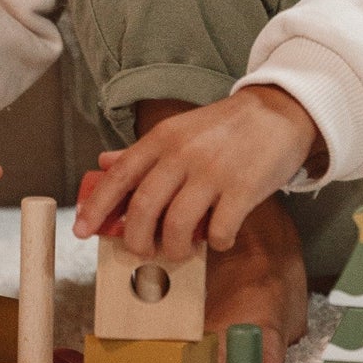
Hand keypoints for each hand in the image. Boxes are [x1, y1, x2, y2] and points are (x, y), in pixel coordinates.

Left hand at [73, 87, 319, 261]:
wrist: (280, 111)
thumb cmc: (225, 127)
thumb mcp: (180, 130)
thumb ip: (143, 151)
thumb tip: (103, 163)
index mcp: (163, 138)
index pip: (120, 175)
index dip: (97, 206)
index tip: (82, 231)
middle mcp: (183, 154)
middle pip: (143, 207)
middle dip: (136, 239)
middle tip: (143, 251)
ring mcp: (213, 172)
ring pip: (176, 226)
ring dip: (174, 248)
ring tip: (181, 249)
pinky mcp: (243, 189)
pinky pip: (219, 232)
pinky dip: (216, 243)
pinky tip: (220, 238)